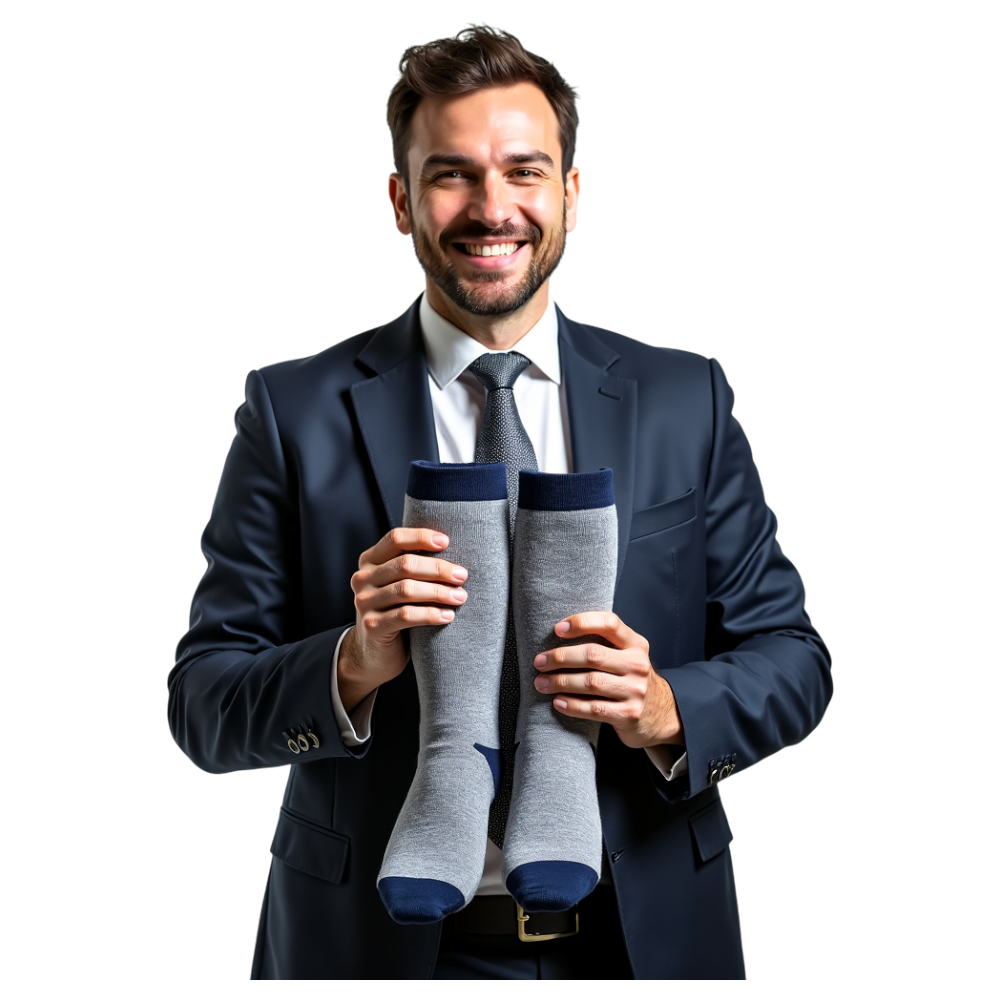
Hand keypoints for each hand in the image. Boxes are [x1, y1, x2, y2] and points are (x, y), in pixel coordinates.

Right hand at [338, 528, 468, 710]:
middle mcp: (363, 578)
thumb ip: (413, 567)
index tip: (447, 542)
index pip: (395, 539)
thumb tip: (453, 550)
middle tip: (462, 576)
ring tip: (460, 597)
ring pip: (406, 590)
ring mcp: (364, 602)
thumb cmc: (395, 611)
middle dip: (438, 569)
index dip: (421, 537)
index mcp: (370, 561)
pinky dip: (430, 614)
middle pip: (405, 565)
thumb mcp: (398, 584)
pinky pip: (405, 616)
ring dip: (438, 592)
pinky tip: (447, 616)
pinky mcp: (372, 626)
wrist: (374, 653)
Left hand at [532, 612, 683, 749]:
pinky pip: (594, 709)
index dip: (582, 622)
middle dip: (560, 657)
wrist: (662, 714)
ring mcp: (636, 691)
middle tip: (539, 662)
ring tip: (541, 683)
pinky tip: (558, 702)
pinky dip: (572, 705)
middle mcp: (637, 664)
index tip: (557, 629)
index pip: (609, 623)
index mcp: (635, 644)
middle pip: (593, 655)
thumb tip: (558, 635)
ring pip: (590, 682)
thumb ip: (605, 644)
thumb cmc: (631, 679)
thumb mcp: (628, 656)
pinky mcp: (629, 715)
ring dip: (560, 682)